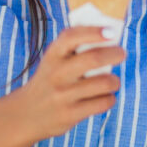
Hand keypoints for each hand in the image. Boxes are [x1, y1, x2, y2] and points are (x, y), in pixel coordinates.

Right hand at [9, 26, 126, 141]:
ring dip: (114, 81)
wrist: (25, 114)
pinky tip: (105, 97)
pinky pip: (103, 103)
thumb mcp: (53, 61)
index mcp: (52, 55)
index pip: (72, 37)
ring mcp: (63, 95)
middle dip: (115, 53)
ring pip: (104, 82)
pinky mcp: (70, 114)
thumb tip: (111, 37)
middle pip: (94, 58)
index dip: (94, 32)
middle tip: (121, 53)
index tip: (111, 31)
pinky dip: (109, 98)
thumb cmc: (50, 80)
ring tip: (113, 81)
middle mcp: (57, 73)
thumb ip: (75, 49)